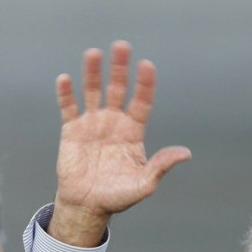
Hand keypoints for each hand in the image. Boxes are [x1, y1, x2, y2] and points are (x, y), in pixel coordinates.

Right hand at [49, 40, 191, 245]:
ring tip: (94, 54)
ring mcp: (92, 124)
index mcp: (132, 131)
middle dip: (120, 68)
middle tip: (122, 46)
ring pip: (93, 91)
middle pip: (118, 88)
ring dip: (93, 73)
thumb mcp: (144, 184)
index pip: (141, 101)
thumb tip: (185, 153)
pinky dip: (66, 94)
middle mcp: (113, 122)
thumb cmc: (118, 196)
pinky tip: (65, 79)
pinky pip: (69, 107)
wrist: (88, 205)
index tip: (147, 65)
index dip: (144, 83)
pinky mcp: (71, 130)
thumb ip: (161, 166)